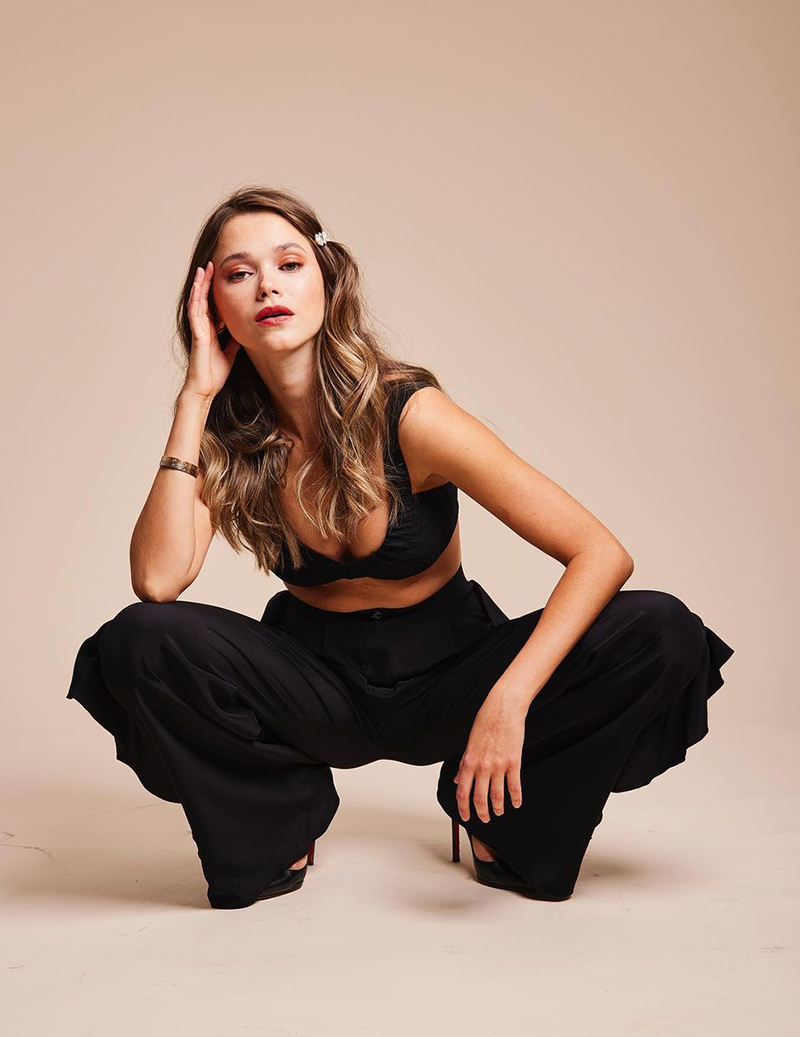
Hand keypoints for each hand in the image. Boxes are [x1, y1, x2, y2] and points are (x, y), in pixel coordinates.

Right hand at [183, 261, 241, 399]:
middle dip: (207, 281)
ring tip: (203, 268)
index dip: (214, 290)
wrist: (206, 388)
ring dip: (199, 285)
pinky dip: (196, 298)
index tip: (220, 275)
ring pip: (197, 302)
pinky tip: (197, 287)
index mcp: (211, 330)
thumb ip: (234, 340)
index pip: (212, 305)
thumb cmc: (215, 374)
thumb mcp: (231, 352)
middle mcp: (203, 327)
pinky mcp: (197, 335)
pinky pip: (195, 313)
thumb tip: (242, 330)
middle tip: (211, 264)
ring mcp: (199, 330)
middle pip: (203, 299)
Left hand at [453, 691, 526, 822]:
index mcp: (469, 761)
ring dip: (498, 808)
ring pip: (497, 796)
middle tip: (484, 819)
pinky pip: (514, 786)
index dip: (463, 808)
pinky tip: (516, 803)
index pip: (462, 792)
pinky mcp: (514, 762)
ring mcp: (498, 765)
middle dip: (481, 813)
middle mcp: (482, 766)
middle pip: (479, 798)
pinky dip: (515, 798)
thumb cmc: (486, 722)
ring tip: (499, 812)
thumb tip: (457, 780)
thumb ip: (464, 764)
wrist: (503, 708)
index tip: (465, 816)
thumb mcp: (469, 743)